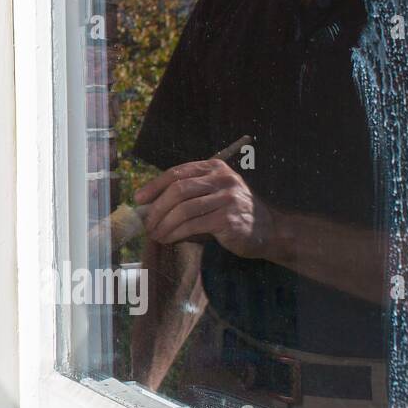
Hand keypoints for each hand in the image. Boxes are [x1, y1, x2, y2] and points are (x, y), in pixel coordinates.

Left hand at [134, 158, 276, 259]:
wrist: (268, 230)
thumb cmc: (232, 212)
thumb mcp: (213, 194)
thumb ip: (187, 194)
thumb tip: (150, 205)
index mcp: (215, 167)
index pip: (177, 172)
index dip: (154, 185)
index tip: (139, 199)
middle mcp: (223, 179)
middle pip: (178, 190)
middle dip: (157, 208)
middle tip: (147, 223)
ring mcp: (227, 198)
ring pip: (184, 209)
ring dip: (164, 224)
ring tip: (155, 234)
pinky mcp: (229, 219)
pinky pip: (193, 225)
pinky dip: (176, 233)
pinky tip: (169, 239)